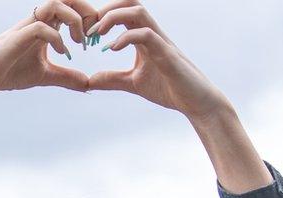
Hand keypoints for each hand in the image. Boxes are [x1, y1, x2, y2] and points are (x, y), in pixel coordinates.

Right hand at [0, 0, 96, 97]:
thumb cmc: (9, 71)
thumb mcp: (45, 75)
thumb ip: (66, 77)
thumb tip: (88, 84)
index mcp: (45, 24)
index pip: (72, 5)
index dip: (89, 16)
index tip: (94, 40)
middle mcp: (38, 20)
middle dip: (87, 11)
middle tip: (92, 34)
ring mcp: (28, 27)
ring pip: (56, 3)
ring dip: (74, 20)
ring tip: (79, 42)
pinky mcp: (18, 38)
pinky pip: (41, 27)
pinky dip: (57, 39)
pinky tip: (62, 54)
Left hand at [88, 0, 230, 120]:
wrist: (195, 102)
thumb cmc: (169, 89)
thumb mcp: (133, 83)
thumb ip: (112, 79)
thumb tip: (90, 80)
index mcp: (144, 37)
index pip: (124, 12)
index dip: (102, 17)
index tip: (87, 33)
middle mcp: (153, 34)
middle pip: (130, 3)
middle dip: (106, 10)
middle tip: (89, 30)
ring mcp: (161, 42)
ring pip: (139, 12)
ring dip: (113, 17)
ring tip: (98, 34)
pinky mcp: (167, 55)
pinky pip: (147, 35)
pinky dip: (126, 38)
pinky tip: (112, 49)